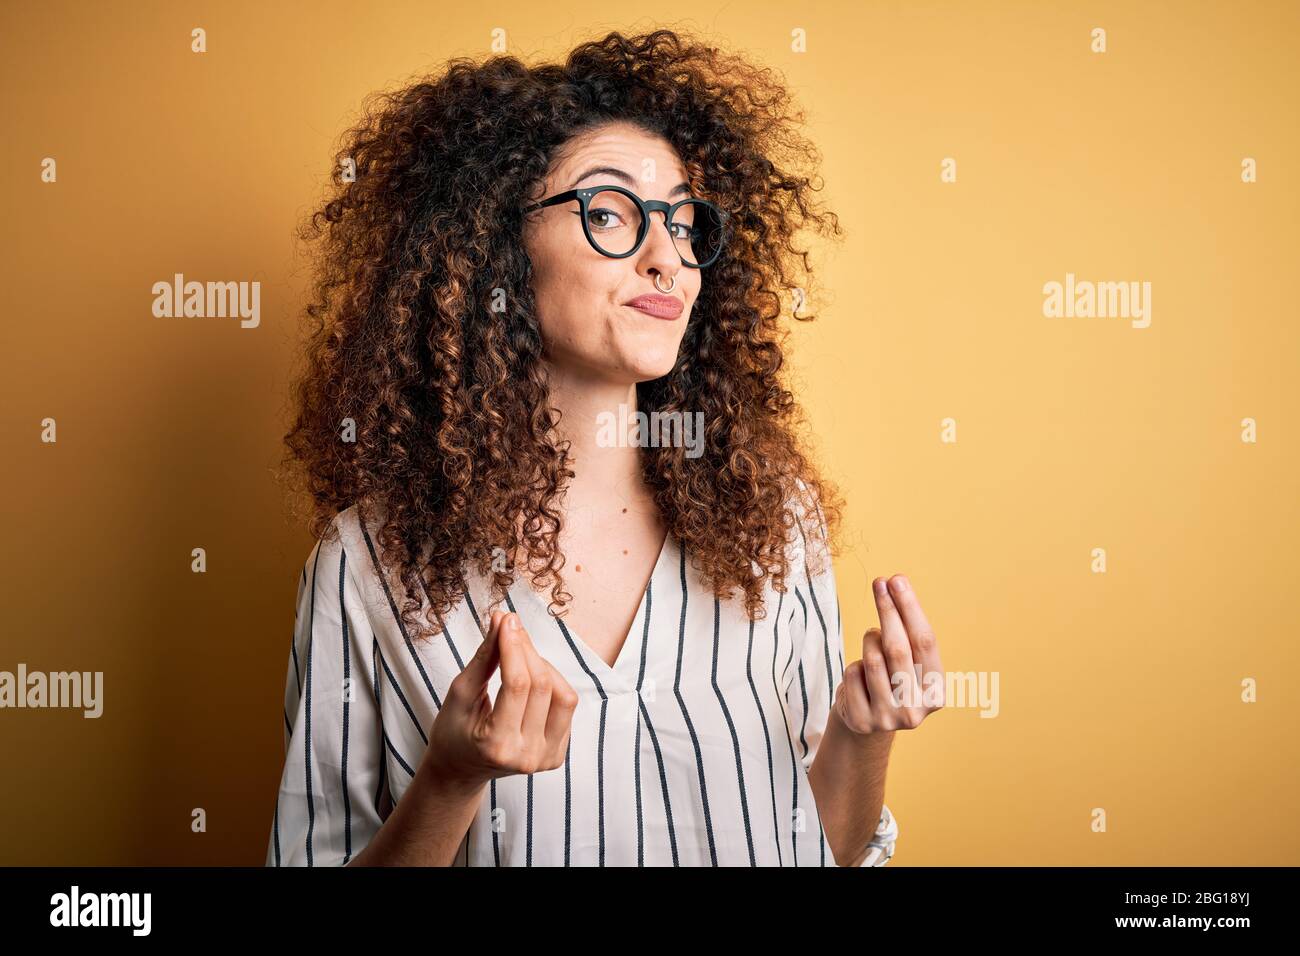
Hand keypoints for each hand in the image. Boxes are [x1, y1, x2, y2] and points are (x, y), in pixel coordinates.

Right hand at [422, 609, 579, 789]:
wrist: (461, 770)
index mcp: (497, 745)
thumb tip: (502, 621)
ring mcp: (546, 758)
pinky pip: (565, 707)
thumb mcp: (461, 693)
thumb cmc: (454, 732)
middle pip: (542, 686)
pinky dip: (551, 685)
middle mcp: (526, 756)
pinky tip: (531, 682)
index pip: (517, 684)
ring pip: (563, 695)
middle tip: (511, 629)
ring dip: (544, 667)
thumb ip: (484, 658)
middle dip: (527, 650)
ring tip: (520, 660)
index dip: (514, 647)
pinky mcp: (557, 755)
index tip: (507, 620)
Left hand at [834, 574, 943, 734]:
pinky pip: (853, 674)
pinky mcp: (863, 720)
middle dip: (887, 610)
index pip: (925, 641)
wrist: (868, 721)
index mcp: (937, 691)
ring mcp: (889, 718)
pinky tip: (861, 673)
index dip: (910, 608)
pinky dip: (854, 665)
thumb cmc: (892, 679)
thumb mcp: (907, 662)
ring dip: (869, 639)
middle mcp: (917, 709)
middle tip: (880, 583)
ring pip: (873, 659)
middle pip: (899, 648)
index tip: (897, 580)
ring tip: (872, 638)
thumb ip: (906, 631)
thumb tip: (894, 584)